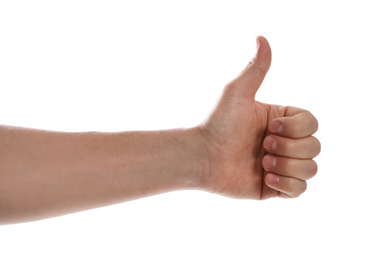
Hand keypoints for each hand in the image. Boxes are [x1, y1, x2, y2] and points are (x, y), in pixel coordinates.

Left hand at [198, 36, 319, 199]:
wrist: (201, 157)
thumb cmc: (217, 123)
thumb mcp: (237, 93)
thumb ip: (255, 69)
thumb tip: (261, 38)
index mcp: (281, 121)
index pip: (313, 123)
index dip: (296, 127)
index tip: (269, 126)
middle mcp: (284, 142)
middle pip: (315, 147)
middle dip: (290, 148)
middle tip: (263, 145)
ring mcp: (281, 166)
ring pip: (311, 169)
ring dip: (288, 166)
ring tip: (262, 164)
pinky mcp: (274, 188)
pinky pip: (300, 191)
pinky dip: (287, 186)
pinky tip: (265, 179)